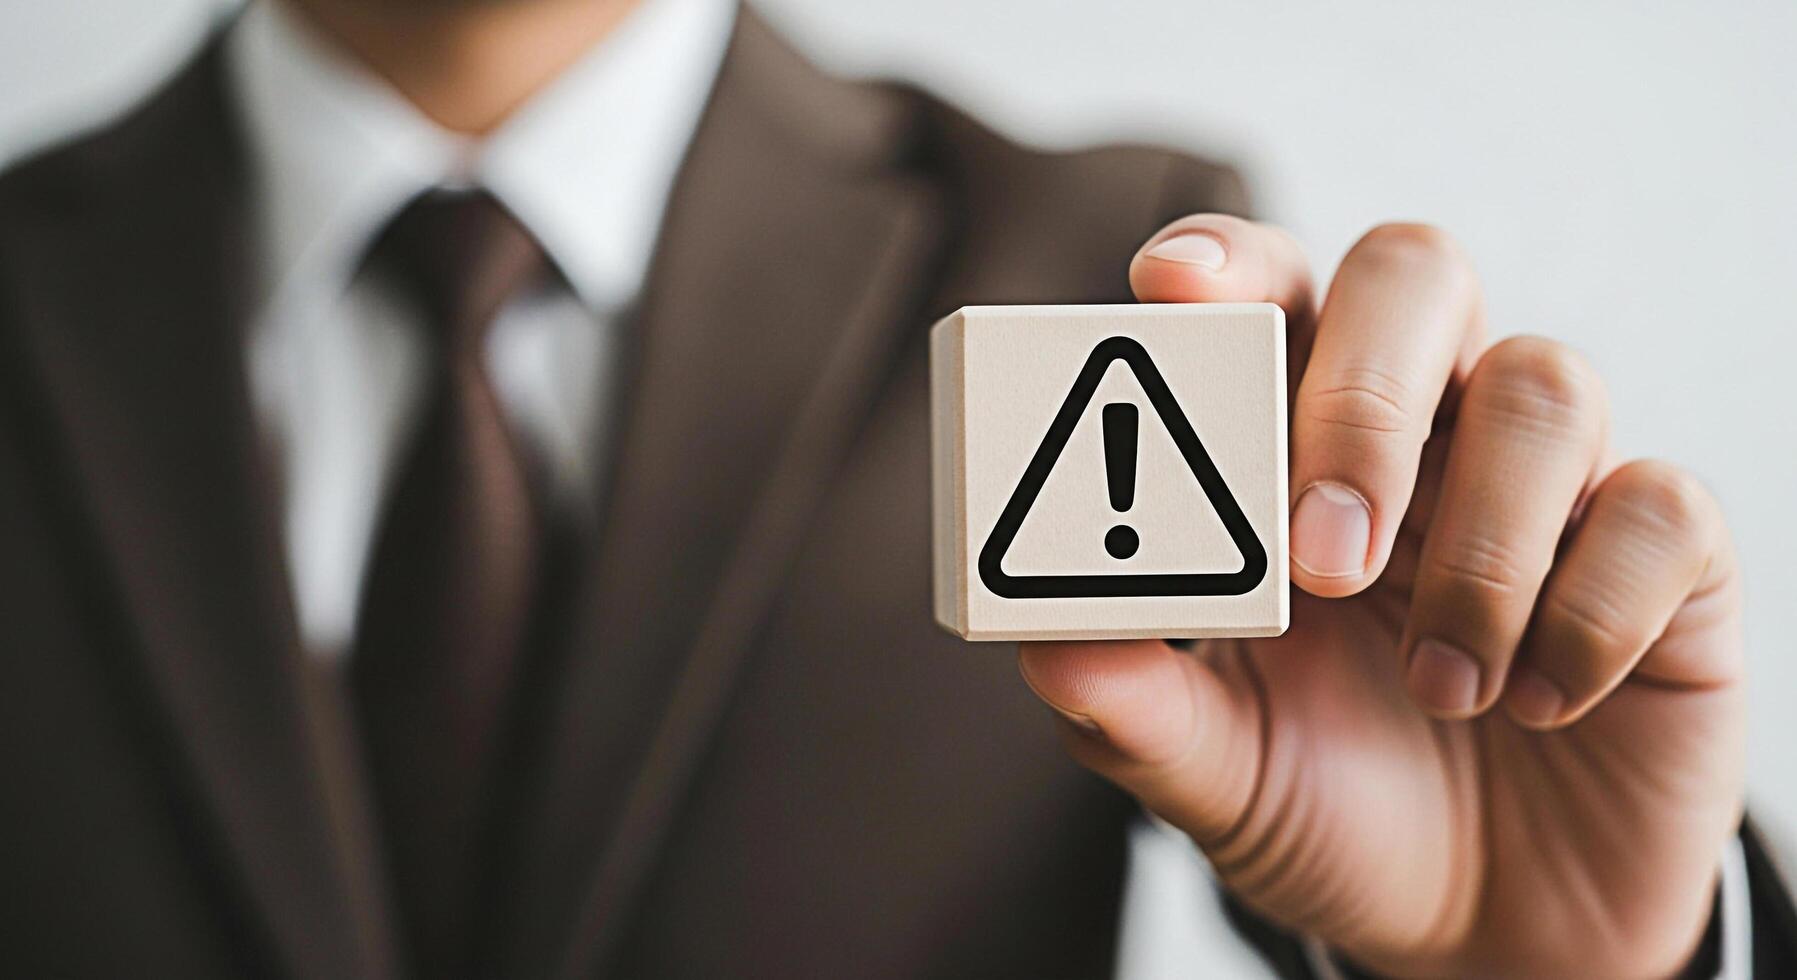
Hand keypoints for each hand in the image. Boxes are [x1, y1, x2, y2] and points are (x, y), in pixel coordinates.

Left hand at [1019, 217, 1744, 977]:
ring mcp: (1548, 481)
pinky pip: (1660, 507)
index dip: (1226, 261)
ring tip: (1440, 685)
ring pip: (1545, 382)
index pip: (1266, 292)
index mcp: (1289, 447)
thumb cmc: (1332, 804)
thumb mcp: (1218, 774)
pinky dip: (1590, 611)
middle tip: (1323, 554)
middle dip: (1361, 393)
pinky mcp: (1665, 556)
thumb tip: (1050, 654)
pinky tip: (1539, 701)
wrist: (1487, 921)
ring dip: (1481, 541)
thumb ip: (1139, 713)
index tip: (1172, 289)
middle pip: (1414, 274)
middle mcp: (1421, 432)